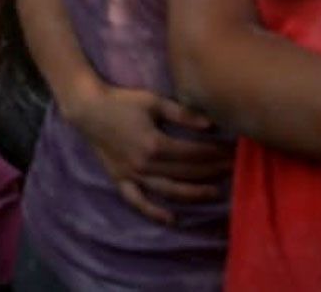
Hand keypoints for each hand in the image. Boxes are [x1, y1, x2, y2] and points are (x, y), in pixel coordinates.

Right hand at [66, 88, 232, 222]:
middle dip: (212, 171)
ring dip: (194, 193)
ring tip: (215, 192)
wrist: (87, 109)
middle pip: (186, 173)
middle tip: (232, 169)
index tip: (232, 152)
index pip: (194, 153)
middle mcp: (145, 165)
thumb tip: (210, 125)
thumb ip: (182, 114)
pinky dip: (154, 213)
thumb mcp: (153, 101)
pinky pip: (138, 202)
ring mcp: (132, 176)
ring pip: (168, 190)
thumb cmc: (121, 101)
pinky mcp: (120, 180)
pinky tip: (172, 219)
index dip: (215, 154)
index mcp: (154, 144)